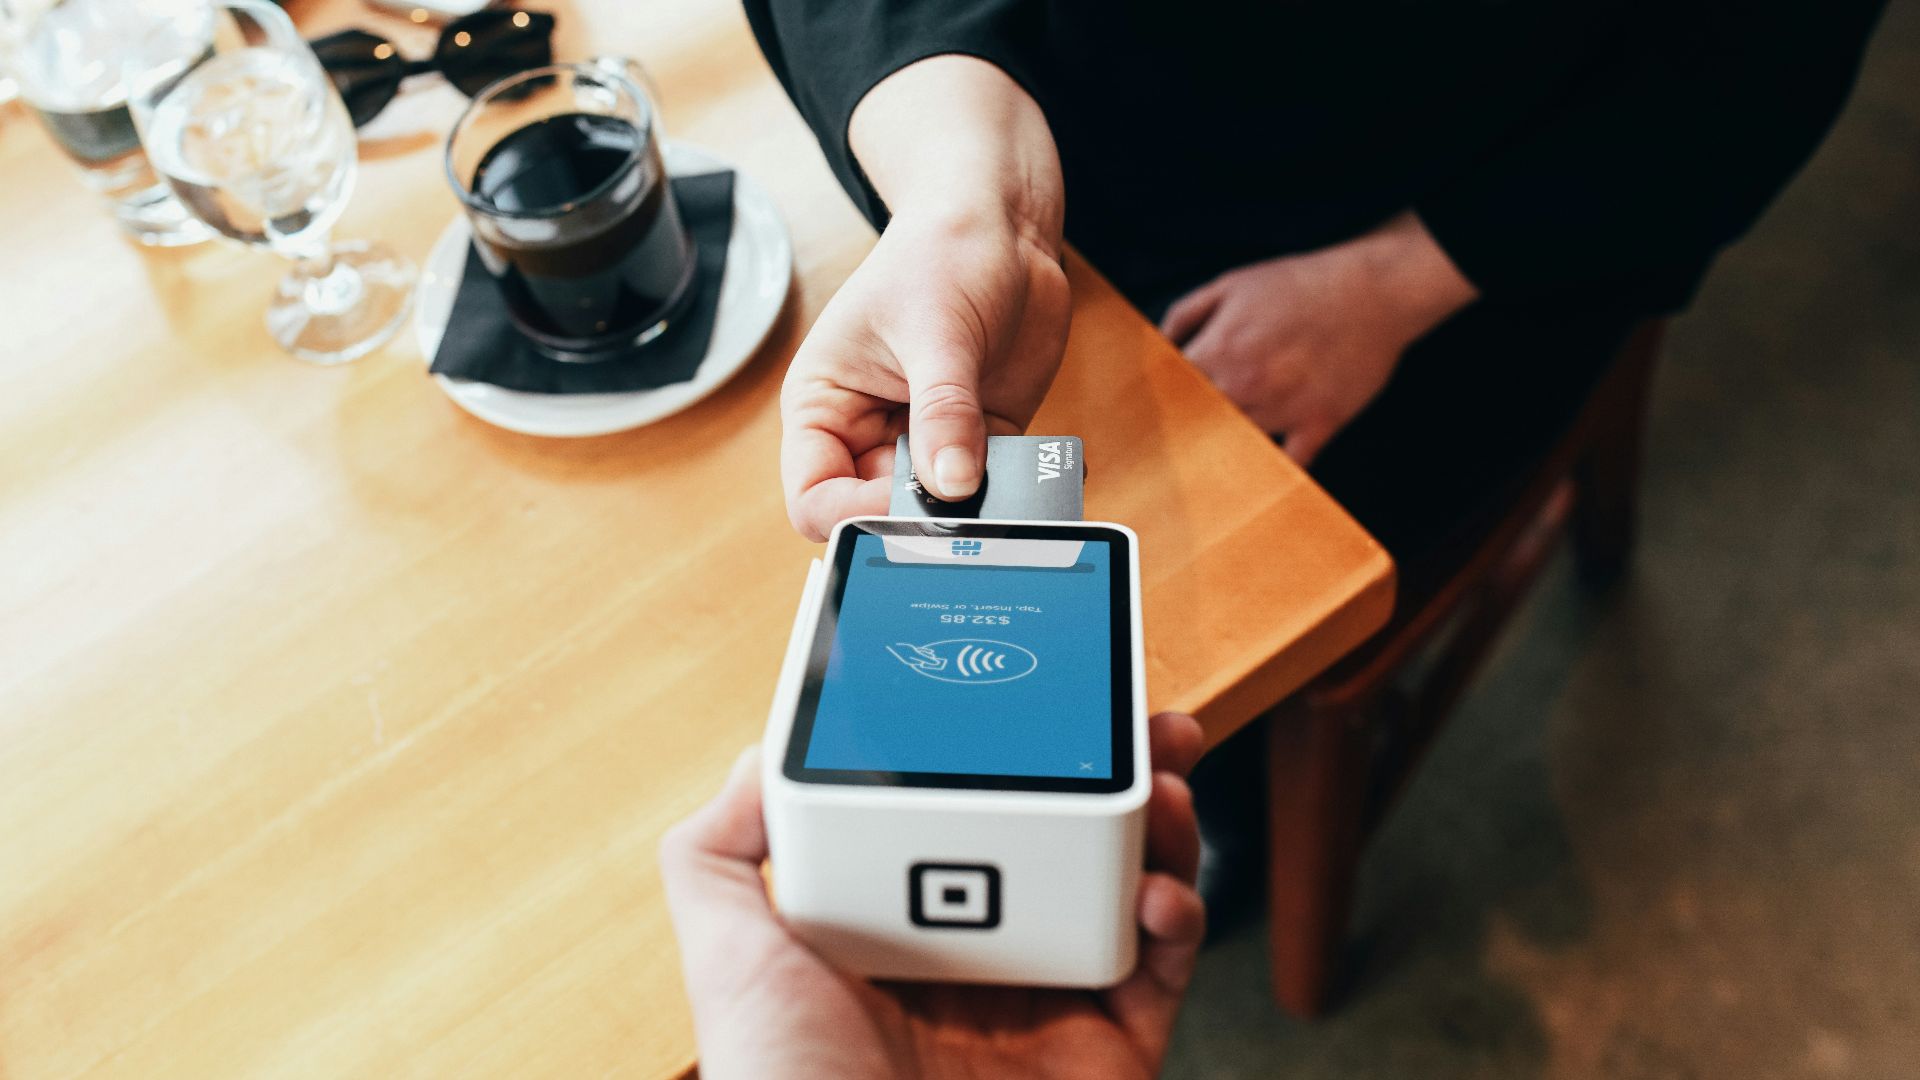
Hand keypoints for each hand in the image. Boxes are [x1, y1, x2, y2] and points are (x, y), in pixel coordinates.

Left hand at [659, 712, 1207, 1079]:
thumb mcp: (726, 954)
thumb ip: (722, 849)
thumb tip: (760, 748)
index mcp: (900, 924)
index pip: (970, 812)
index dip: (1015, 751)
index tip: (1039, 696)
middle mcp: (982, 957)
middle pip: (1068, 837)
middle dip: (1115, 768)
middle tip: (1144, 720)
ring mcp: (1052, 1004)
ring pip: (1131, 887)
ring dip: (1163, 822)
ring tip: (1164, 781)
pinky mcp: (1111, 1051)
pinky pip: (1166, 971)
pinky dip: (1182, 915)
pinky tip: (1159, 888)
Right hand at [780, 56, 1069, 540]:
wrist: (1002, 225)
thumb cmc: (941, 253)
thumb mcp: (936, 330)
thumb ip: (943, 412)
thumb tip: (952, 487)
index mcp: (824, 406)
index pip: (815, 497)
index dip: (853, 515)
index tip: (906, 504)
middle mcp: (868, 432)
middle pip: (878, 514)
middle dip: (921, 519)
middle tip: (967, 506)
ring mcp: (926, 440)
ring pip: (939, 511)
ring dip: (973, 509)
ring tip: (1006, 483)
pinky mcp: (980, 440)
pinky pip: (992, 489)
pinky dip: (1014, 491)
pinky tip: (1038, 472)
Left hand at [1160, 211, 1477, 463]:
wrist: (1373, 290)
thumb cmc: (1300, 285)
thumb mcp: (1231, 284)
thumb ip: (1185, 315)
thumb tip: (1158, 345)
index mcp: (1220, 350)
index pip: (1171, 391)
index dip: (1163, 400)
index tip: (1157, 409)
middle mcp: (1246, 385)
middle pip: (1199, 424)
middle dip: (1190, 426)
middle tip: (1181, 436)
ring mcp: (1285, 408)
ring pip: (1238, 444)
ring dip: (1228, 443)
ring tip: (1216, 453)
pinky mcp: (1319, 423)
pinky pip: (1289, 463)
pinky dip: (1275, 470)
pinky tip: (1262, 470)